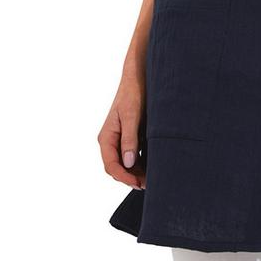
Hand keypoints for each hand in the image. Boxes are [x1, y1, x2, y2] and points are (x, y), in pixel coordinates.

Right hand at [99, 75, 145, 189]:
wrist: (139, 76)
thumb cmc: (133, 93)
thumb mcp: (131, 116)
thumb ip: (129, 139)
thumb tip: (127, 163)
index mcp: (106, 137)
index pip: (111, 165)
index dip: (124, 177)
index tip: (138, 184)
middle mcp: (111, 140)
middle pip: (118, 167)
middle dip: (131, 178)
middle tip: (150, 184)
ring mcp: (121, 139)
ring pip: (126, 163)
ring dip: (137, 172)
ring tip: (154, 178)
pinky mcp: (132, 135)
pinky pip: (134, 154)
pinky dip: (142, 162)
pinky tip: (154, 165)